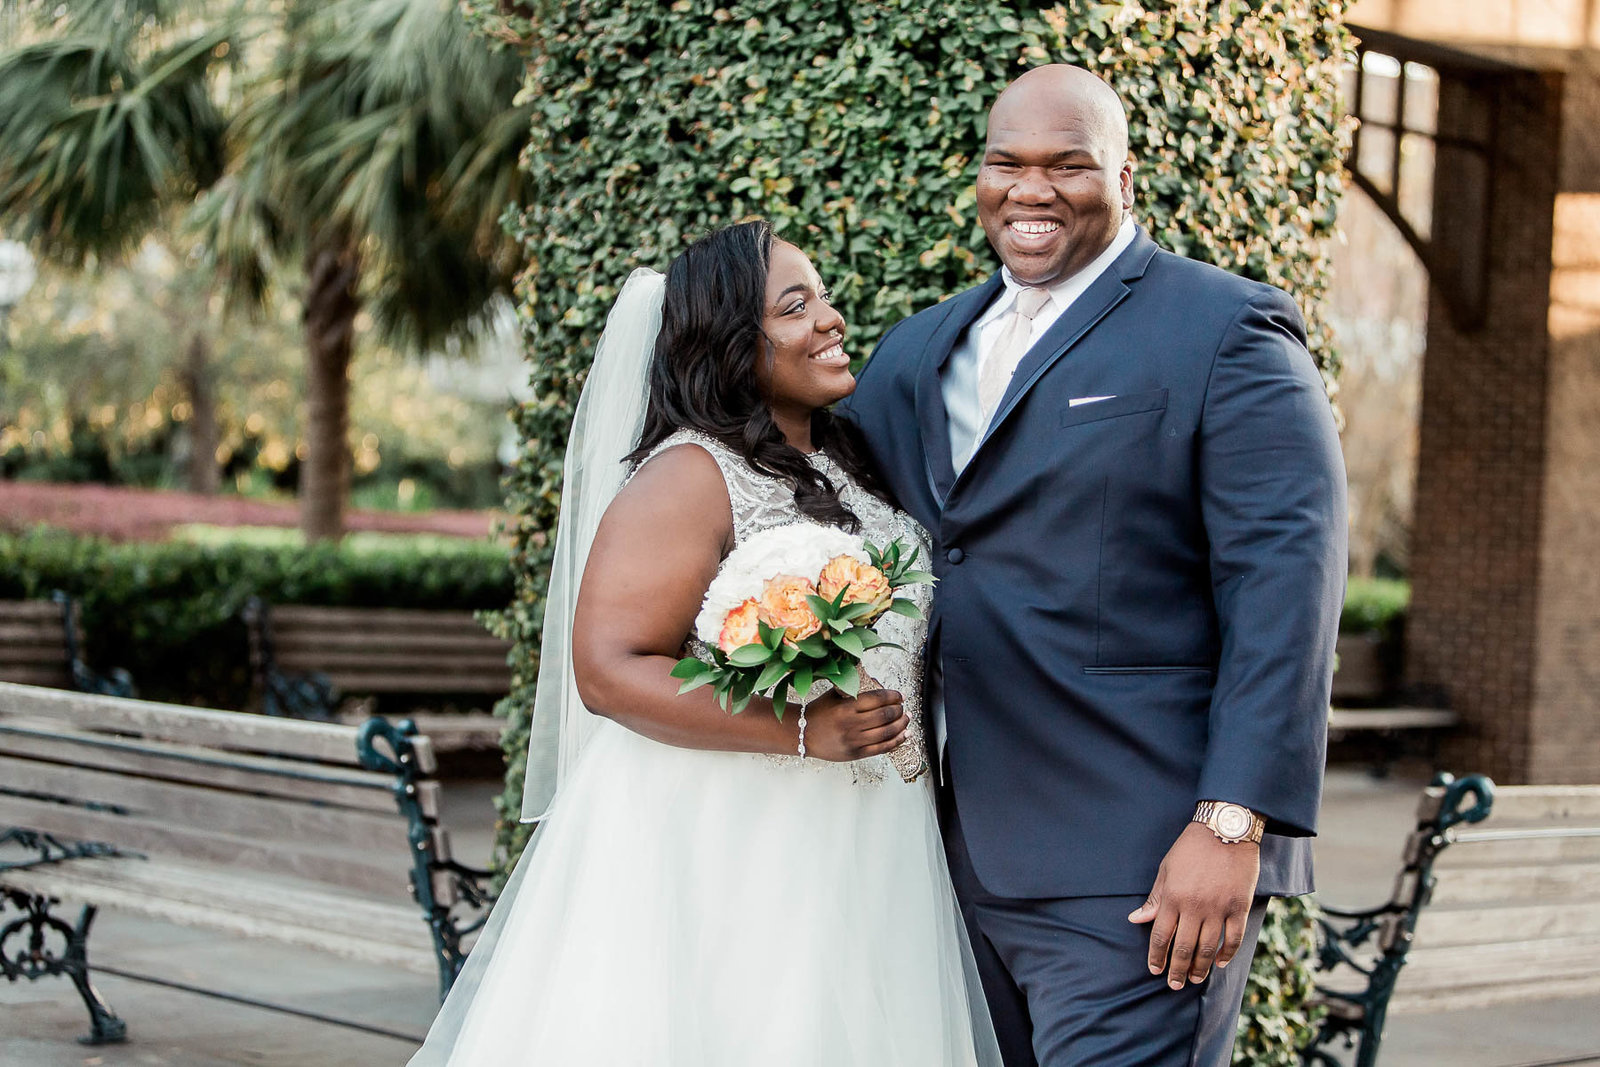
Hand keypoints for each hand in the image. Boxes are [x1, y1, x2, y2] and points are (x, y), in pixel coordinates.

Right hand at [800, 688, 907, 761]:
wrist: (802, 734)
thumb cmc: (819, 712)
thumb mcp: (835, 694)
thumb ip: (856, 688)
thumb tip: (880, 684)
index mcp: (846, 707)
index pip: (877, 699)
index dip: (892, 696)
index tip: (900, 695)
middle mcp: (851, 724)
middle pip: (884, 715)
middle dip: (899, 710)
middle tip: (902, 706)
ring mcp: (853, 741)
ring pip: (886, 733)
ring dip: (901, 725)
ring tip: (906, 718)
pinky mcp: (855, 754)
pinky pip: (882, 748)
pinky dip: (896, 741)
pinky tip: (904, 735)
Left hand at [1128, 822, 1259, 989]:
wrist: (1225, 830)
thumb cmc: (1191, 848)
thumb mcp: (1166, 869)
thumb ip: (1155, 898)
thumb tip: (1137, 920)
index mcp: (1172, 896)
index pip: (1161, 935)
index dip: (1157, 956)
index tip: (1155, 970)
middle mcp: (1194, 906)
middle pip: (1183, 947)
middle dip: (1177, 969)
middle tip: (1175, 984)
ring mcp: (1218, 907)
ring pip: (1208, 947)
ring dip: (1200, 967)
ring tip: (1194, 978)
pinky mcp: (1238, 906)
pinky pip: (1233, 937)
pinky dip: (1227, 953)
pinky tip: (1220, 963)